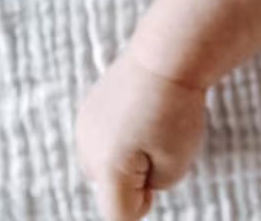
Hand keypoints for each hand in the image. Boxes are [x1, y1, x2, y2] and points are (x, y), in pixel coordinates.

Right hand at [75, 51, 207, 219]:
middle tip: (162, 138)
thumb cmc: (177, 108)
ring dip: (129, 155)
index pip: (118, 214)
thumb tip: (137, 186)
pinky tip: (142, 110)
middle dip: (137, 176)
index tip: (158, 176)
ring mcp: (83, 129)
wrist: (167, 54)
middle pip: (112, 188)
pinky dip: (123, 135)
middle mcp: (87, 150)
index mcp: (107, 167)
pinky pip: (106, 140)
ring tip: (153, 122)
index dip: (142, 204)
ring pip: (108, 164)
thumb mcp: (177, 161)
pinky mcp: (87, 112)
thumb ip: (154, 186)